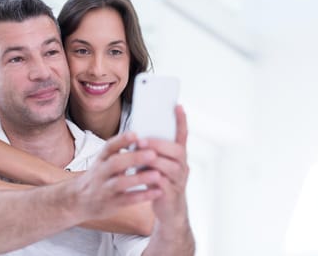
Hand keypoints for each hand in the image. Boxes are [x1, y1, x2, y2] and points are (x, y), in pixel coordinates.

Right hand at [71, 133, 163, 221]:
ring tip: (157, 175)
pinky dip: (142, 196)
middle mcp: (100, 173)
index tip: (135, 134)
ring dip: (139, 178)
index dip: (121, 140)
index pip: (109, 147)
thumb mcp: (103, 162)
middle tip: (153, 154)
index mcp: (100, 160)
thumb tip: (140, 137)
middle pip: (115, 163)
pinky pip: (127, 200)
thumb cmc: (98, 178)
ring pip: (120, 183)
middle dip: (134, 158)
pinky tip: (157, 192)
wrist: (80, 201)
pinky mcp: (110, 204)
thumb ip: (118, 152)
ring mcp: (104, 189)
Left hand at [142, 105, 194, 250]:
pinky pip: (163, 184)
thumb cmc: (159, 183)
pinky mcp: (171, 194)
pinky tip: (139, 175)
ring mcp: (179, 181)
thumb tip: (135, 138)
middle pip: (176, 150)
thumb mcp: (156, 165)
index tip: (178, 106)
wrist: (168, 211)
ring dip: (153, 160)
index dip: (181, 121)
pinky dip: (150, 178)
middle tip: (141, 141)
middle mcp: (182, 166)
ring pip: (170, 166)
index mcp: (178, 156)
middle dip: (157, 144)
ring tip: (137, 156)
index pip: (183, 136)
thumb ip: (150, 152)